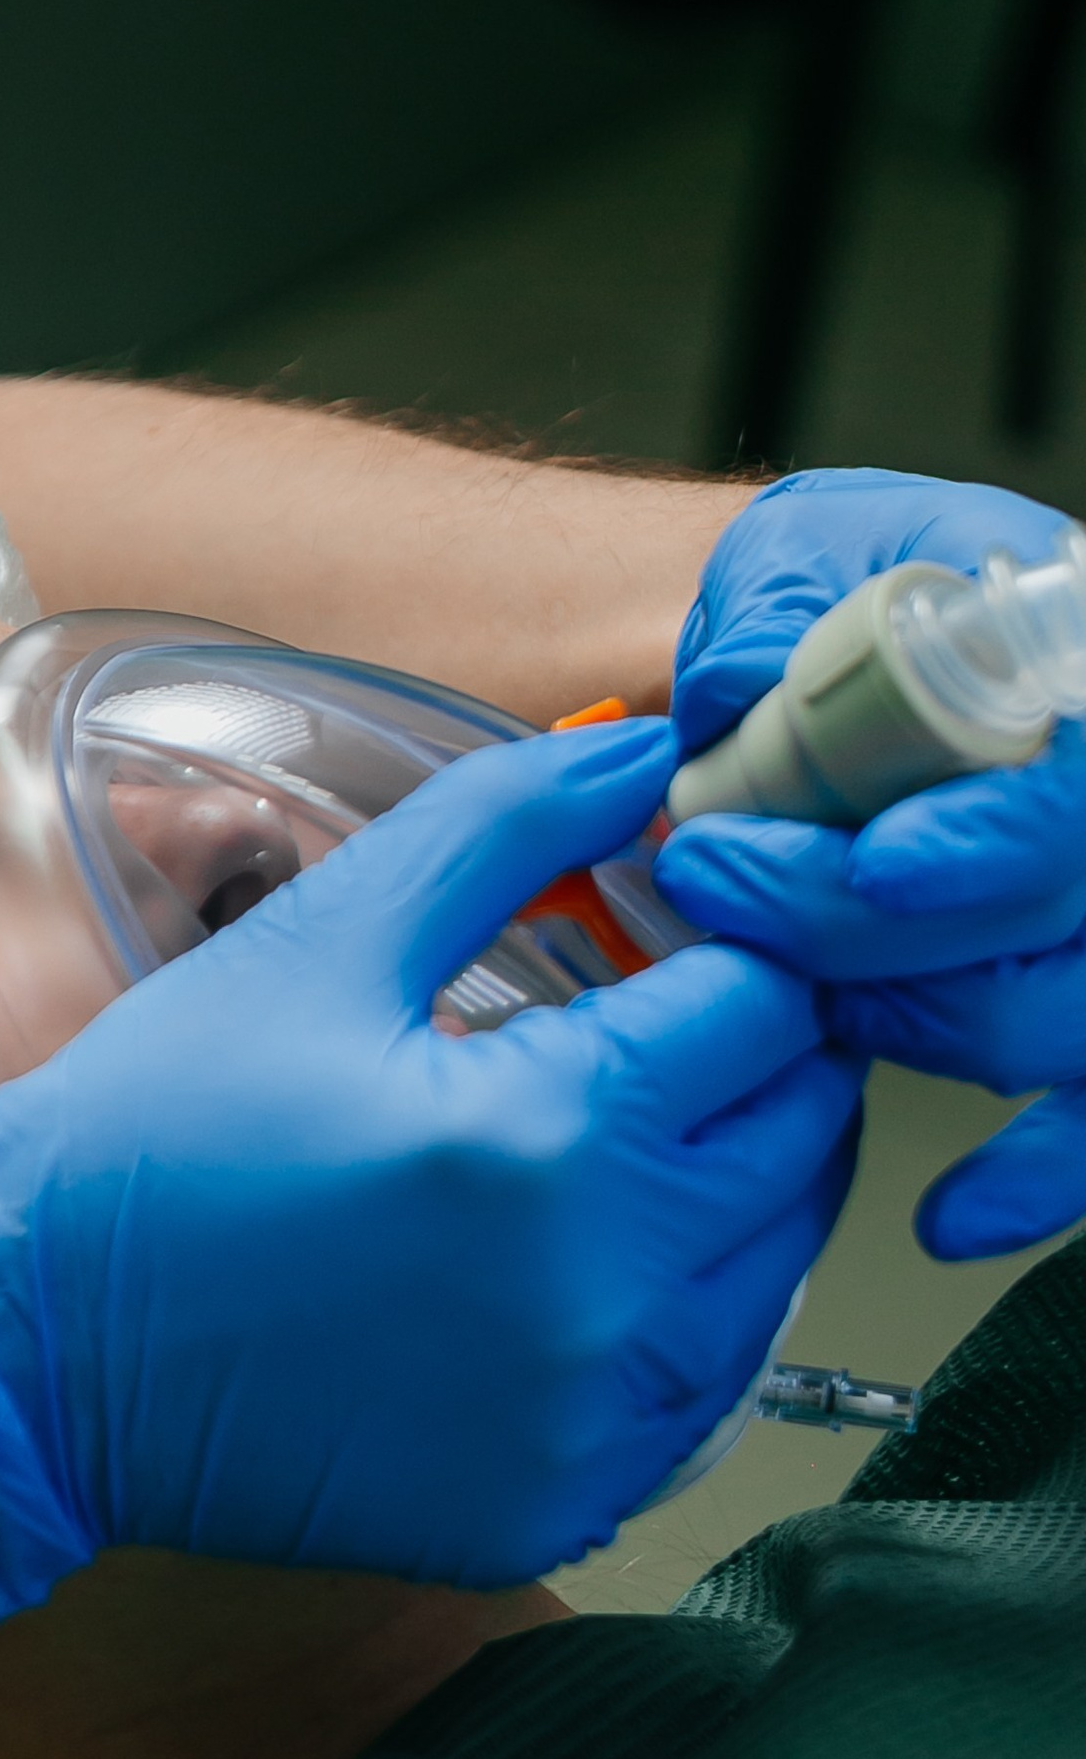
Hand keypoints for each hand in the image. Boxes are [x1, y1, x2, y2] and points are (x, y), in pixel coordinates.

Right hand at [0, 724, 862, 1658]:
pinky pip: (695, 1397)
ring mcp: (589, 1424)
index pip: (769, 1011)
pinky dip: (666, 1325)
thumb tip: (643, 753)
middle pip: (800, 1143)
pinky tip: (559, 1274)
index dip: (734, 948)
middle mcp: (604, 1300)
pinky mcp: (556, 1506)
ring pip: (769, 1274)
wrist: (25, 1357)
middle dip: (744, 1066)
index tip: (669, 936)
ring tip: (591, 1150)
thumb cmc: (148, 1142)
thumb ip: (501, 831)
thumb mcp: (315, 943)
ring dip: (717, 1195)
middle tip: (641, 1031)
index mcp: (553, 1139)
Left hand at [655, 466, 1085, 1257]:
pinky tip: (956, 1212)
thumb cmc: (848, 600)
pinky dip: (1031, 1177)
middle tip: (710, 877)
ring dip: (896, 1022)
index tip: (880, 865)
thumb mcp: (811, 547)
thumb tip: (740, 685)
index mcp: (1085, 676)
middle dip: (855, 925)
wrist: (843, 660)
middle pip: (1049, 925)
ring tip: (774, 974)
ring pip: (1050, 1028)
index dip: (992, 844)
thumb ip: (780, 600)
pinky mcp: (1081, 1019)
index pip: (1078, 795)